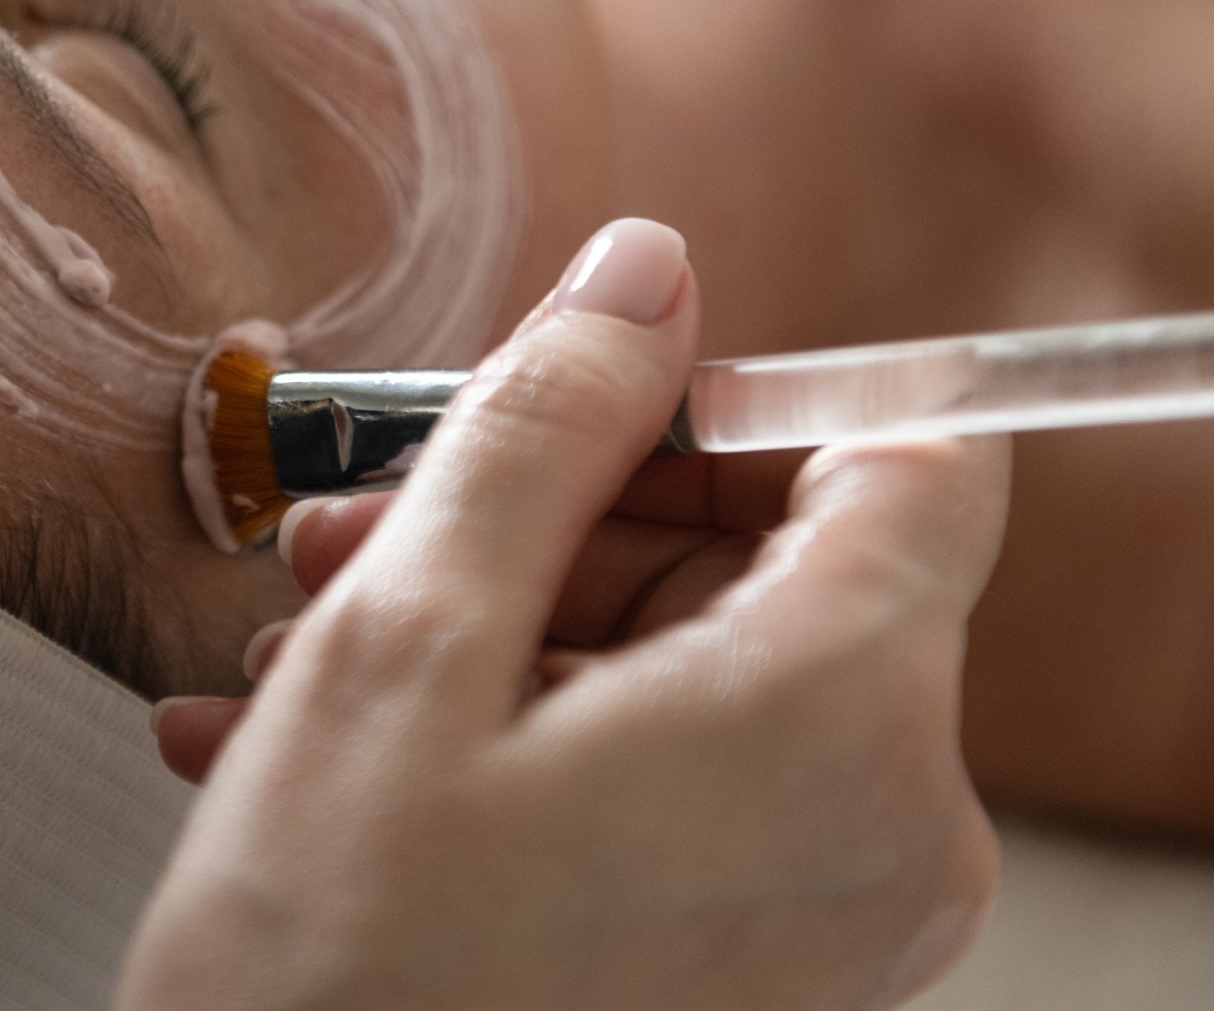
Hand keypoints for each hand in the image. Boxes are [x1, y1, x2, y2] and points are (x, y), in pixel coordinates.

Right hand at [119, 220, 1010, 1010]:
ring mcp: (827, 920)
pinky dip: (513, 740)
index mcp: (841, 720)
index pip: (907, 456)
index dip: (737, 398)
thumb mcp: (412, 636)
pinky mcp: (758, 972)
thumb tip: (649, 273)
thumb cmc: (341, 974)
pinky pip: (667, 787)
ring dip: (491, 631)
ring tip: (306, 653)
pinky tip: (333, 748)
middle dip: (548, 521)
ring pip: (689, 673)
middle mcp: (884, 832)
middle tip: (363, 531)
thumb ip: (548, 421)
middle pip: (767, 564)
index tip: (585, 397)